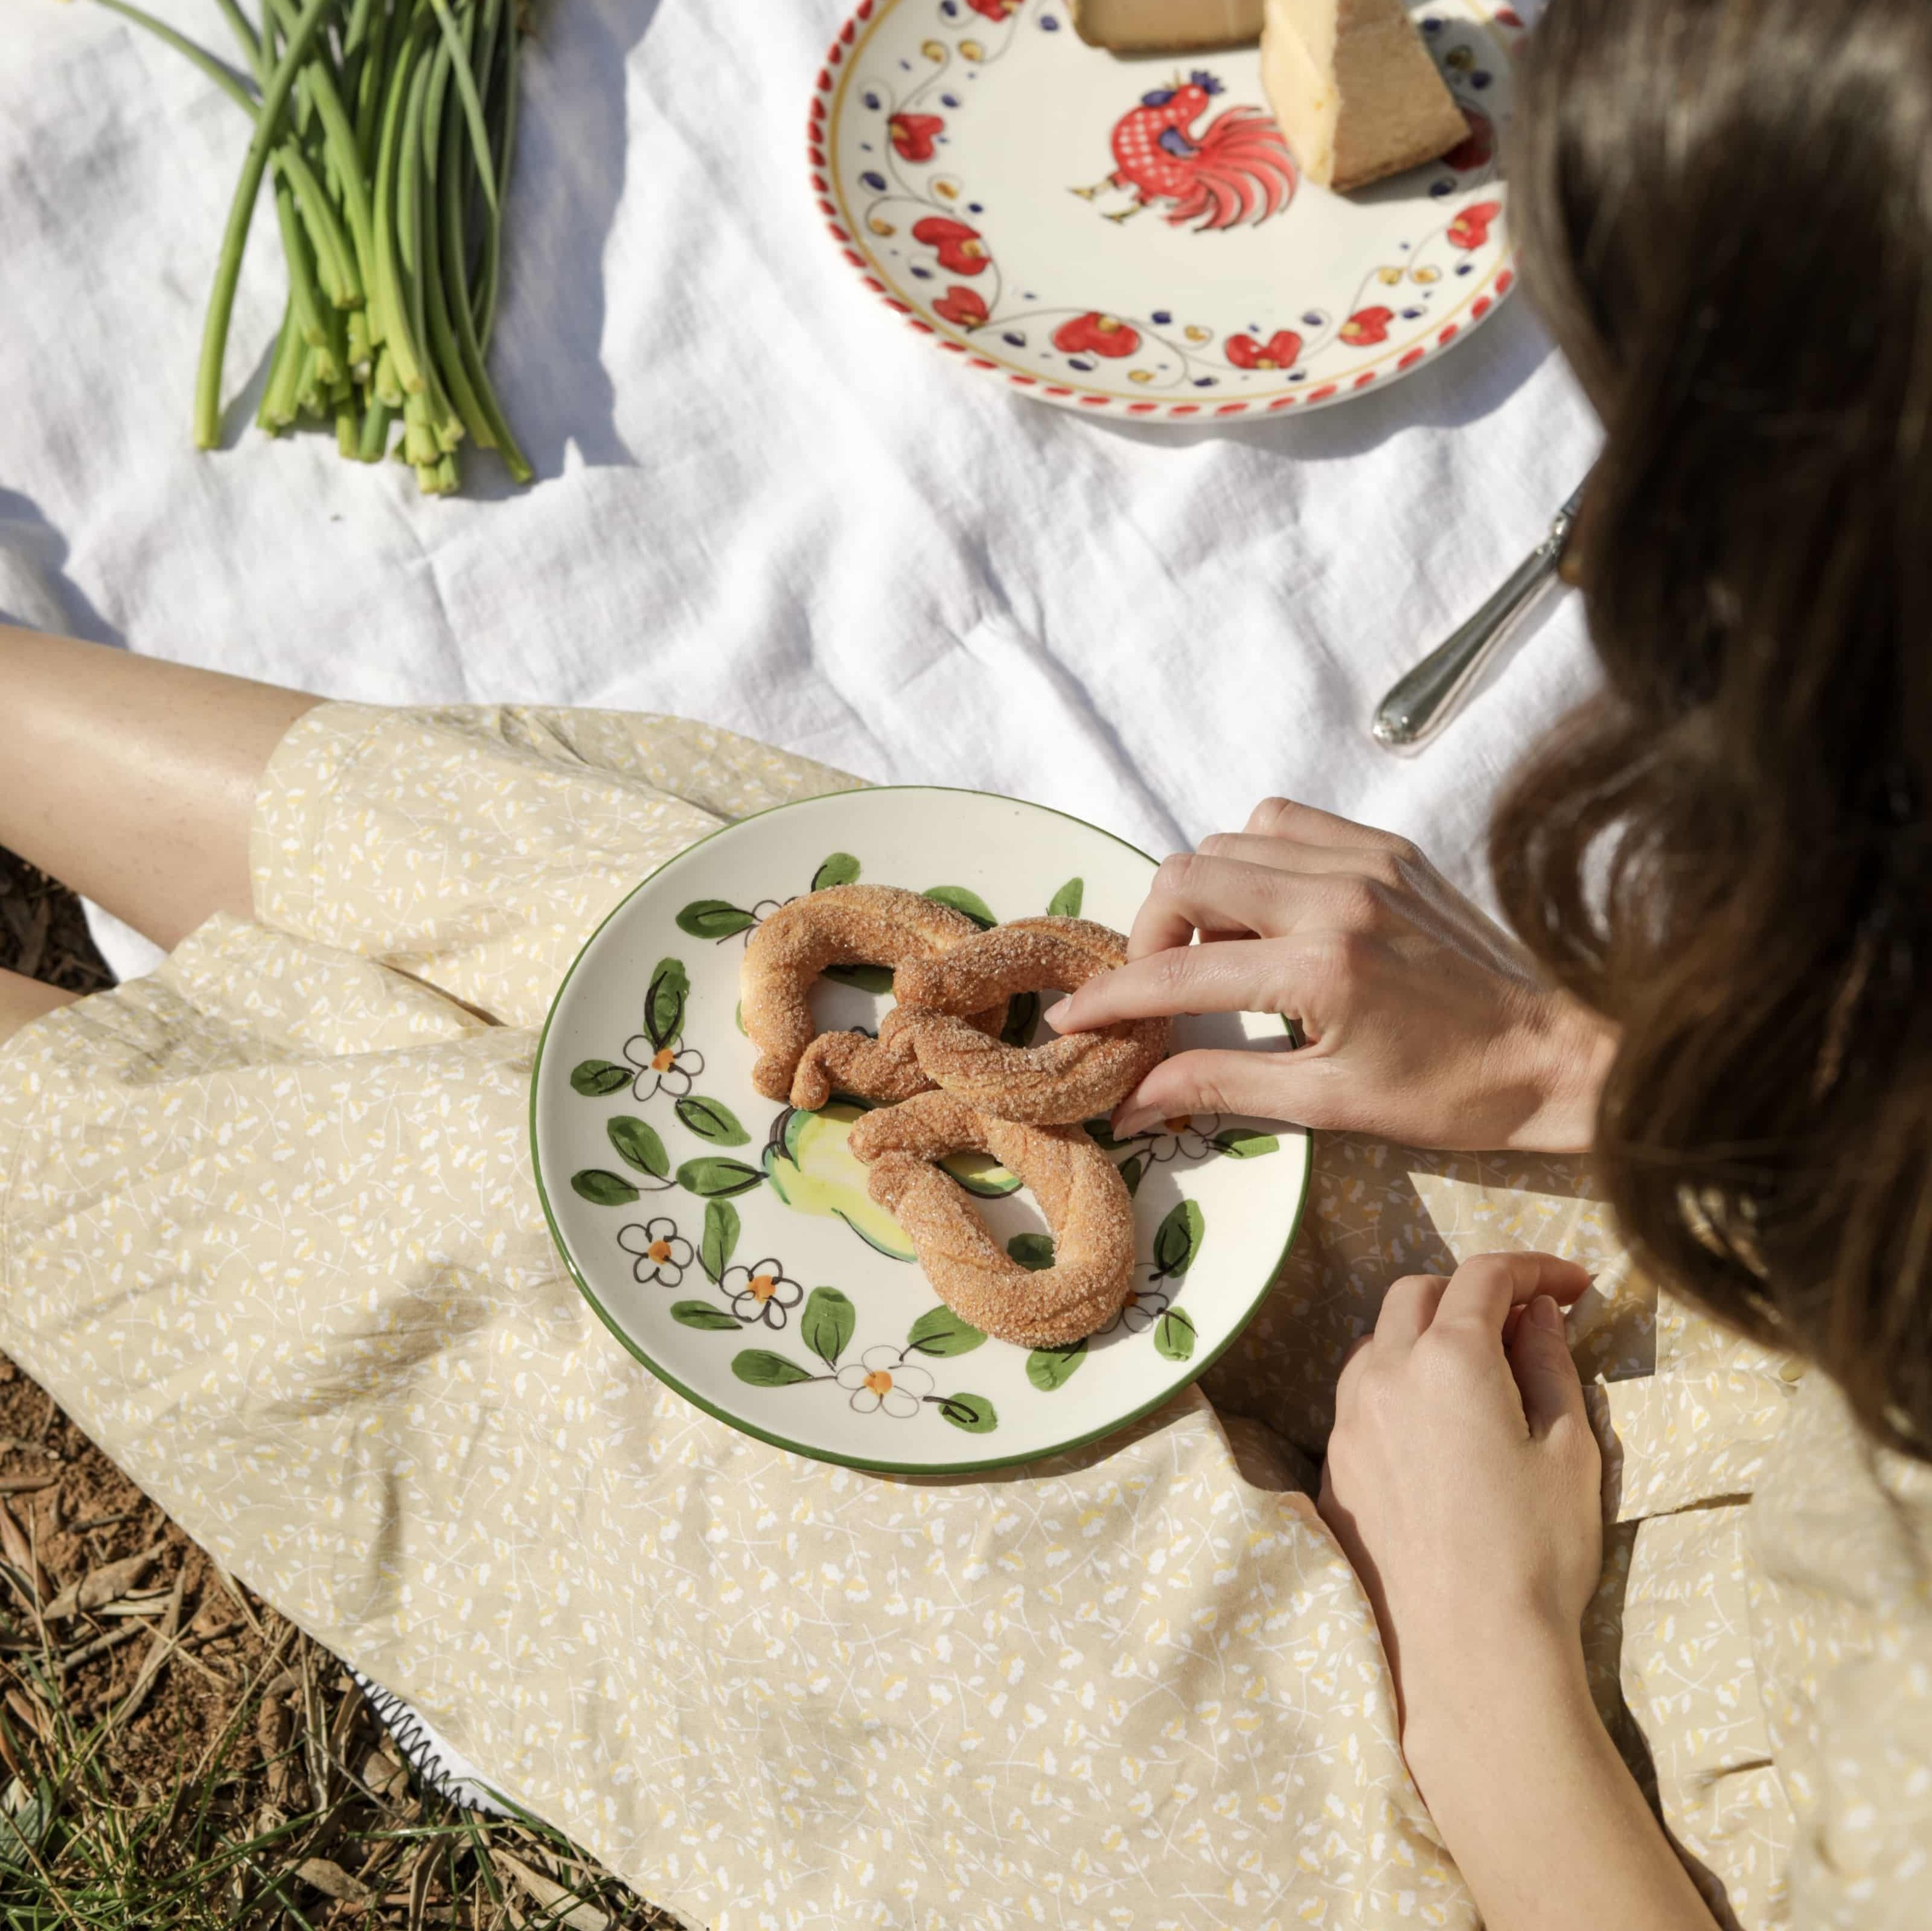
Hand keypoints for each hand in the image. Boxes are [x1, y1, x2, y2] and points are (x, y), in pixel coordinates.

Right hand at [1048, 798, 1616, 1151]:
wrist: (1563, 1054)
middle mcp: (1339, 895)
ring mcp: (1367, 859)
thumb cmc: (1454, 1093)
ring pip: (1229, 841)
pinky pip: (1284, 823)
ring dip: (1202, 896)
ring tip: (1223, 958)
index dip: (1112, 997)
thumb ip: (1219, 1087)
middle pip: (1187, 877)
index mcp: (1323, 969)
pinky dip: (1253, 859)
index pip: (1179, 973)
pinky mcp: (1389, 846)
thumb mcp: (1330, 1105)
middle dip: (1149, 934)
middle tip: (1159, 988)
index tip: (1073, 1019)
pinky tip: (1270, 914)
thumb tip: (1129, 1102)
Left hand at [1317, 1252, 1600, 1747]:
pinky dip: (1397, 1389)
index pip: (1484, 1276)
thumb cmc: (1536, 1551)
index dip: (1534, 1268)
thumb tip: (1537, 1314)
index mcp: (1448, 1359)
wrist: (1469, 1654)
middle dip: (1471, 1293)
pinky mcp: (1332, 1470)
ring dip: (1425, 1337)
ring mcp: (1347, 1423)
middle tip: (1525, 1324)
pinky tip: (1435, 1429)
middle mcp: (1383, 1376)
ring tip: (1478, 1375)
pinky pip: (1359, 1401)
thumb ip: (1549, 1364)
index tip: (1575, 1286)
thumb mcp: (1568, 1449)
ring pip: (1378, 1344)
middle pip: (1417, 1294)